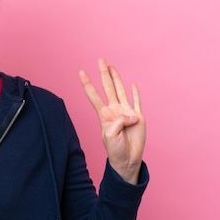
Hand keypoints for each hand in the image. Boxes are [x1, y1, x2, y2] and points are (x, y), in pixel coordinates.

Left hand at [79, 59, 145, 183]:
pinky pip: (137, 102)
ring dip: (117, 78)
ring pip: (121, 90)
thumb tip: (131, 114)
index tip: (81, 72)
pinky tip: (132, 84)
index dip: (87, 84)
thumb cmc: (115, 149)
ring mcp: (126, 112)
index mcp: (104, 114)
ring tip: (112, 67)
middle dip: (103, 74)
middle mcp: (114, 110)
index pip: (93, 95)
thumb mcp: (110, 134)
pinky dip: (135, 93)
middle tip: (100, 60)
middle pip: (108, 87)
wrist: (127, 159)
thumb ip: (118, 121)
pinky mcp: (138, 117)